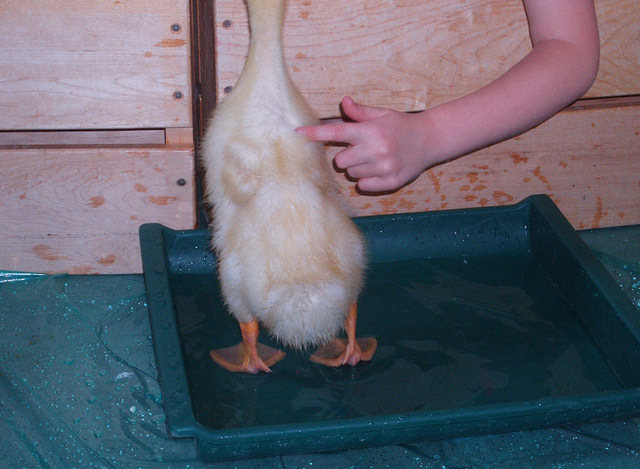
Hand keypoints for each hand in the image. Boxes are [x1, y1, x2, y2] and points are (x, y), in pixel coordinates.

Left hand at [296, 96, 438, 192]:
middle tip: (359, 150)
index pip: (336, 132)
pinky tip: (378, 170)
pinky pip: (364, 185)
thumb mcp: (382, 114)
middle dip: (346, 156)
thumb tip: (343, 102)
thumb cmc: (402, 125)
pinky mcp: (391, 182)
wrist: (430, 140)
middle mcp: (376, 150)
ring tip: (373, 158)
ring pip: (352, 174)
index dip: (315, 134)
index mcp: (371, 131)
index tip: (297, 133)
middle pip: (340, 161)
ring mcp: (384, 167)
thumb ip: (361, 112)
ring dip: (357, 168)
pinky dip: (367, 180)